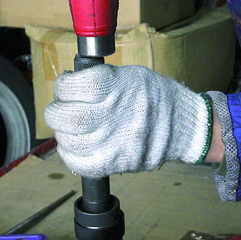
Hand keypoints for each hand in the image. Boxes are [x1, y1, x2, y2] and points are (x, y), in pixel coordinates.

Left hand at [44, 65, 212, 178]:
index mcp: (119, 87)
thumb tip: (68, 86)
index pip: (75, 86)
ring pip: (71, 141)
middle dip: (56, 111)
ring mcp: (117, 142)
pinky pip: (81, 164)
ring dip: (62, 133)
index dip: (62, 85)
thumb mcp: (131, 75)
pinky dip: (70, 154)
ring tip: (69, 128)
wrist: (185, 126)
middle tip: (60, 109)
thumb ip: (100, 78)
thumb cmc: (155, 97)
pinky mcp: (118, 163)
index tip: (64, 86)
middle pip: (69, 117)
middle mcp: (117, 114)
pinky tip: (73, 145)